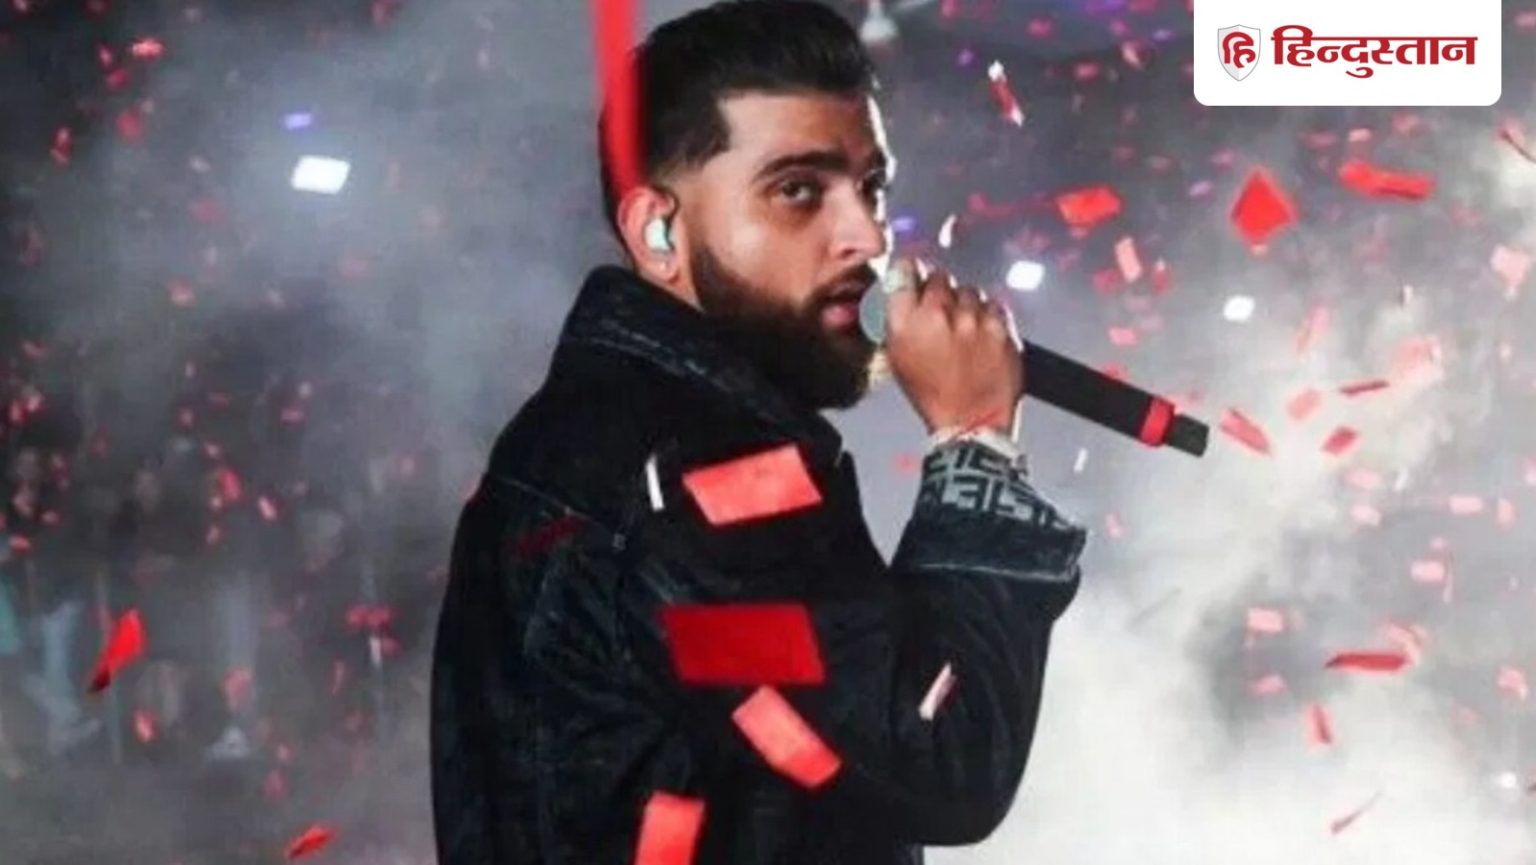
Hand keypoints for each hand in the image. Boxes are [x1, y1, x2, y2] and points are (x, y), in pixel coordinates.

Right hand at [881, 258, 1023, 435]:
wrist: (971, 422)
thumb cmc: (933, 396)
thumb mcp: (898, 359)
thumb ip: (898, 320)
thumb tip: (902, 292)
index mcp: (904, 323)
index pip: (904, 271)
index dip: (909, 270)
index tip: (912, 273)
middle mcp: (937, 314)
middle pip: (938, 276)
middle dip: (939, 290)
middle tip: (941, 312)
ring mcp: (972, 319)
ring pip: (968, 290)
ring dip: (965, 304)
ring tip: (964, 330)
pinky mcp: (1000, 326)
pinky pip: (993, 304)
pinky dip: (988, 315)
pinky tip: (982, 335)